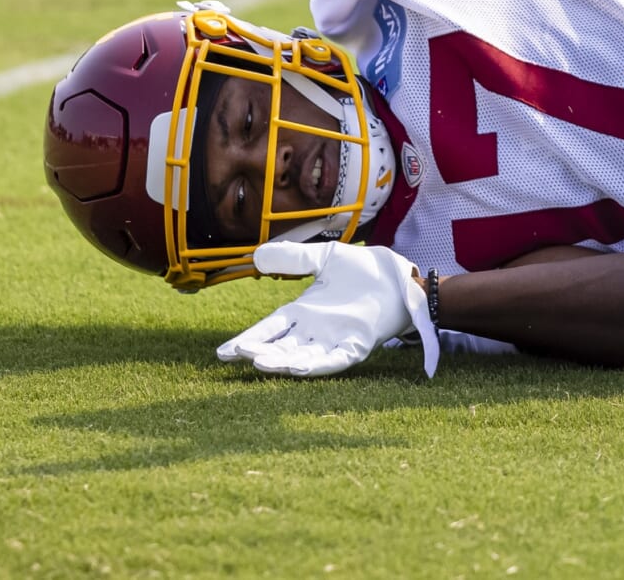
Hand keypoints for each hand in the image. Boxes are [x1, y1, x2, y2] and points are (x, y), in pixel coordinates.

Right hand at [215, 241, 437, 379]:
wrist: (399, 277)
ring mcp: (334, 340)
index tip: (224, 352)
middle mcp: (314, 331)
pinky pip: (335, 360)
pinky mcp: (357, 345)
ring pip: (302, 358)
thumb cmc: (363, 270)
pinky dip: (318, 365)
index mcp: (302, 312)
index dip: (248, 340)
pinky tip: (301, 368)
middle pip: (281, 347)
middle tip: (241, 354)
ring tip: (262, 363)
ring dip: (283, 362)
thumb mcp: (324, 259)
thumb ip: (294, 258)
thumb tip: (256, 256)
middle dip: (261, 352)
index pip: (268, 329)